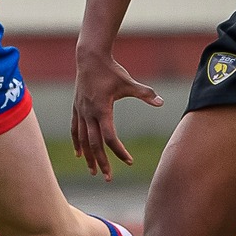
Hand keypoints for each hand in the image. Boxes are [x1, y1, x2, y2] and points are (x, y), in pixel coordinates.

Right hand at [70, 52, 163, 180]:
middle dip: (101, 162)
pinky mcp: (76, 108)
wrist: (90, 57)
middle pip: (94, 144)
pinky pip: (74, 129)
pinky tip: (79, 154)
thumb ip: (145, 93)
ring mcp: (80, 111)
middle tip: (108, 177)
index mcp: (102, 109)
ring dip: (88, 157)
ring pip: (82, 140)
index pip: (110, 137)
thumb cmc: (111, 70)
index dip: (119, 151)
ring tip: (93, 172)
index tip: (129, 161)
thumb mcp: (129, 82)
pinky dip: (77, 143)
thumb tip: (161, 102)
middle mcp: (89, 113)